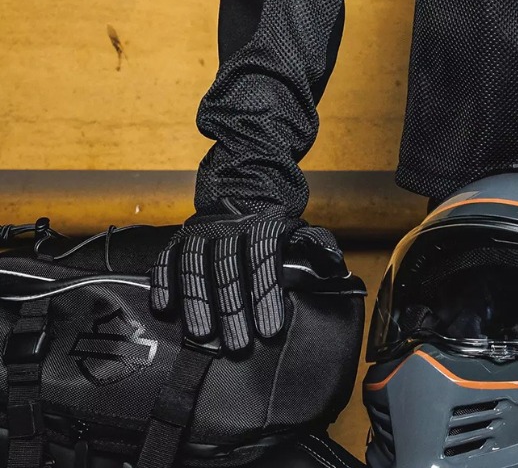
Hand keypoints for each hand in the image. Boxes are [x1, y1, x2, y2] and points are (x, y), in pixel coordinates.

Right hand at [149, 206, 342, 352]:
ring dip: (198, 301)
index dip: (266, 295)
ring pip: (196, 265)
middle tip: (237, 345)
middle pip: (229, 268)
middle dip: (233, 309)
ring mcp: (202, 232)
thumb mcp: (300, 229)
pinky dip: (164, 281)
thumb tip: (334, 266)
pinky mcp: (180, 239)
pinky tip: (165, 308)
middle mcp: (231, 227)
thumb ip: (317, 246)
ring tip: (203, 336)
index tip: (270, 330)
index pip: (264, 260)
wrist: (244, 191)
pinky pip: (167, 259)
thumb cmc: (274, 225)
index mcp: (264, 225)